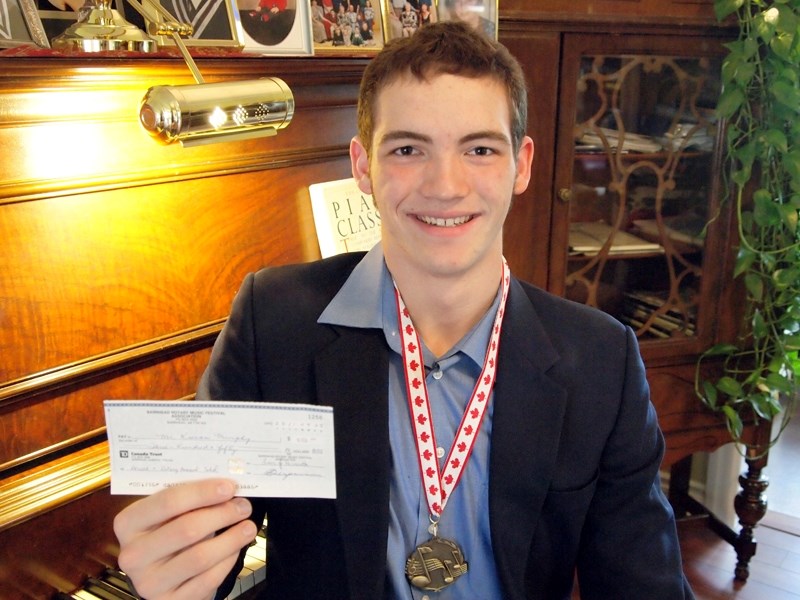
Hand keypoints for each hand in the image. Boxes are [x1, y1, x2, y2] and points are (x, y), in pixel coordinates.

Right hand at [114, 479, 257, 599]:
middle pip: (187, 529)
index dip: (202, 493)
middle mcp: (132, 555)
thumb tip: (226, 485)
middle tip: (243, 506)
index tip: (229, 487)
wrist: (163, 574)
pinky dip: (227, 561)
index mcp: (128, 523)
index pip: (168, 502)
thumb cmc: (169, 532)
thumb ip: (188, 499)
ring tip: (248, 527)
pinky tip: (235, 548)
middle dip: (222, 514)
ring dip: (231, 539)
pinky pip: (207, 579)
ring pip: (199, 557)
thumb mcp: (168, 514)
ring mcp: (148, 582)